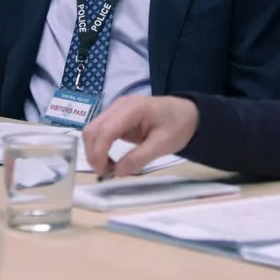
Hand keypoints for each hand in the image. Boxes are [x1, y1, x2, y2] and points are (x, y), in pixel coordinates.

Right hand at [82, 95, 198, 176]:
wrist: (187, 114)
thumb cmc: (178, 126)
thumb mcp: (163, 144)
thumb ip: (140, 158)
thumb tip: (117, 172)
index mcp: (132, 109)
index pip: (105, 130)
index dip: (99, 153)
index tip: (104, 173)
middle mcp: (119, 106)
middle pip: (92, 129)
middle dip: (93, 154)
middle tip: (106, 173)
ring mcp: (115, 110)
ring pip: (92, 131)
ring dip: (94, 151)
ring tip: (109, 168)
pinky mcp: (115, 117)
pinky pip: (99, 132)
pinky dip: (99, 147)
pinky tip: (109, 159)